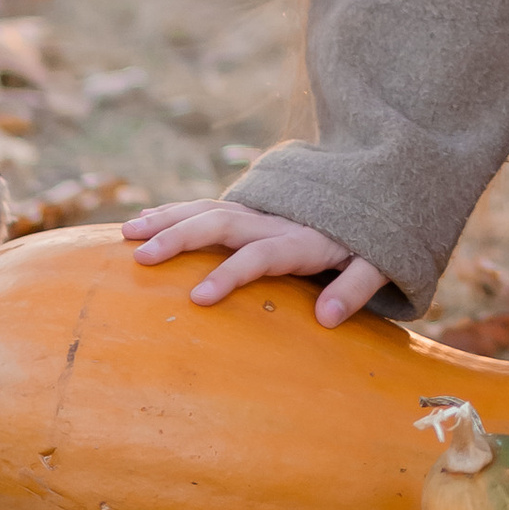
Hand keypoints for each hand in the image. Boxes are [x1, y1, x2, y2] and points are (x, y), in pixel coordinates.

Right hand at [123, 199, 384, 324]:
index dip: (230, 274)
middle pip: (221, 222)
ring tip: (127, 233)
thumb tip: (326, 318)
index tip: (197, 298)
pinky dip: (174, 211)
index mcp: (302, 239)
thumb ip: (356, 288)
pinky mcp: (250, 209)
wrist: (376, 191)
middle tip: (140, 258)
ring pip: (206, 208)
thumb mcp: (381, 263)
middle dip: (180, 238)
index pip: (260, 255)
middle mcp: (273, 220)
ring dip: (167, 218)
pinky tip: (143, 220)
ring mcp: (258, 211)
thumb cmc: (375, 240)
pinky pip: (206, 207)